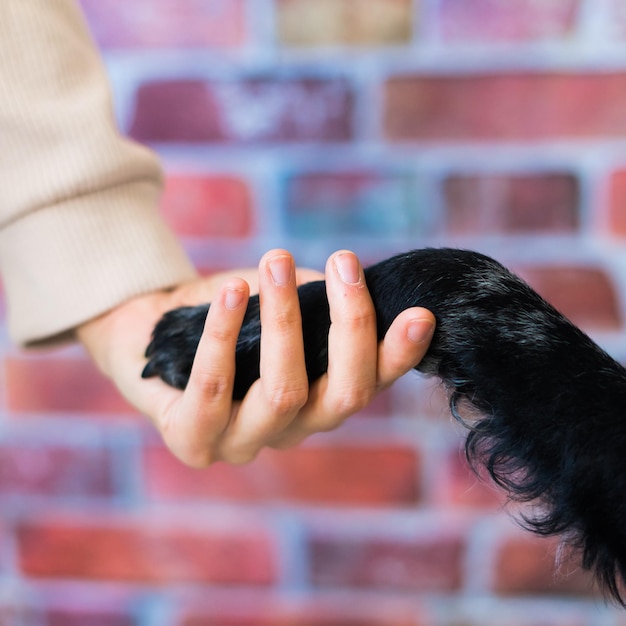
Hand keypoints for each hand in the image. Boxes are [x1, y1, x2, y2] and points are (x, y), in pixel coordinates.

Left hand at [78, 249, 434, 466]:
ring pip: (284, 392)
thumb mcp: (280, 307)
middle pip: (343, 397)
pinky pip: (215, 387)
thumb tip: (351, 281)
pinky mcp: (192, 438)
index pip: (371, 384)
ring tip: (278, 259)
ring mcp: (242, 442)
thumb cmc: (227, 316)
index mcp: (319, 402)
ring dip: (285, 319)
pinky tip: (233, 290)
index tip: (420, 313)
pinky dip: (225, 333)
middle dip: (350, 324)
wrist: (150, 328)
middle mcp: (290, 431)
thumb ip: (317, 304)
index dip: (398, 354)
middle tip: (345, 260)